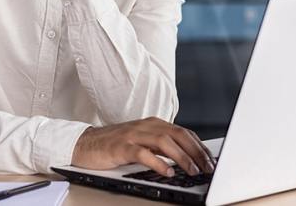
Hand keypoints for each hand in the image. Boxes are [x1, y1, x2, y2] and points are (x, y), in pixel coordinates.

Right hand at [71, 117, 214, 176]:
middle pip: (178, 135)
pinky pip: (143, 154)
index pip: (183, 132)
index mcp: (153, 124)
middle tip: (207, 167)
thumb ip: (161, 145)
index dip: (199, 145)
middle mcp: (145, 126)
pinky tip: (167, 171)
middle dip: (196, 151)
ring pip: (164, 142)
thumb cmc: (115, 144)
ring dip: (182, 157)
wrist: (85, 143)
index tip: (210, 159)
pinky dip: (157, 162)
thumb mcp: (142, 141)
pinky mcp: (121, 147)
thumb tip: (185, 157)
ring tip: (192, 170)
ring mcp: (133, 135)